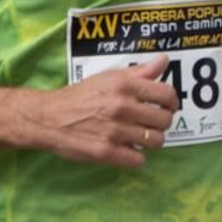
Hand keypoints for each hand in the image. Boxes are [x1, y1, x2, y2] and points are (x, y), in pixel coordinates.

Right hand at [39, 55, 179, 168]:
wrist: (49, 117)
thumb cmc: (81, 96)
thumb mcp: (108, 77)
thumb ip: (139, 72)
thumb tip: (163, 61)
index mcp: (124, 86)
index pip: (166, 94)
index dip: (171, 102)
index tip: (167, 106)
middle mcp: (122, 107)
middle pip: (164, 120)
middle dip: (162, 122)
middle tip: (152, 123)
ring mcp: (114, 131)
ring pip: (156, 142)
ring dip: (151, 141)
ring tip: (140, 137)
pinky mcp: (106, 152)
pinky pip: (138, 160)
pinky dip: (135, 157)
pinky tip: (127, 150)